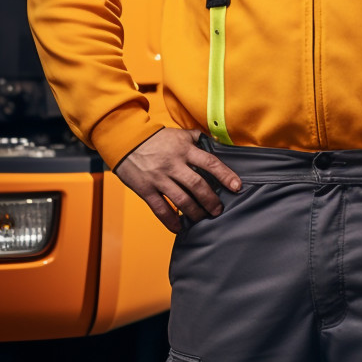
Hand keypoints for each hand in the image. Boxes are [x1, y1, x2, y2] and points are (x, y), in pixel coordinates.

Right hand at [114, 128, 241, 233]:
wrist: (125, 140)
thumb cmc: (155, 138)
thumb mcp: (177, 134)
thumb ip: (195, 138)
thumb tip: (214, 143)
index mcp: (184, 149)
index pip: (210, 162)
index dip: (225, 175)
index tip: (236, 186)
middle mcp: (174, 164)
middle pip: (197, 185)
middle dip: (211, 200)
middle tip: (218, 209)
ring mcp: (159, 178)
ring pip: (181, 199)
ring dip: (195, 212)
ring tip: (202, 217)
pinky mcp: (146, 189)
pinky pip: (160, 209)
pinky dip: (171, 221)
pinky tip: (179, 227)